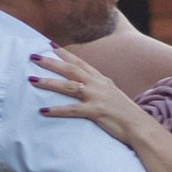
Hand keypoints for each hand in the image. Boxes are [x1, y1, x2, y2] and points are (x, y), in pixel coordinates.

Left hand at [30, 46, 147, 144]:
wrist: (140, 126)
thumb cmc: (125, 114)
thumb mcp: (111, 95)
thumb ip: (98, 88)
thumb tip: (84, 86)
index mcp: (101, 80)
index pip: (80, 62)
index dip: (64, 53)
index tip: (49, 45)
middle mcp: (98, 84)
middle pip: (70, 69)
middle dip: (51, 62)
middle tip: (33, 56)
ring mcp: (97, 97)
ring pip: (68, 86)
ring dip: (49, 82)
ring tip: (32, 80)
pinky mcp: (96, 112)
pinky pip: (72, 110)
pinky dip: (57, 110)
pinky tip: (43, 111)